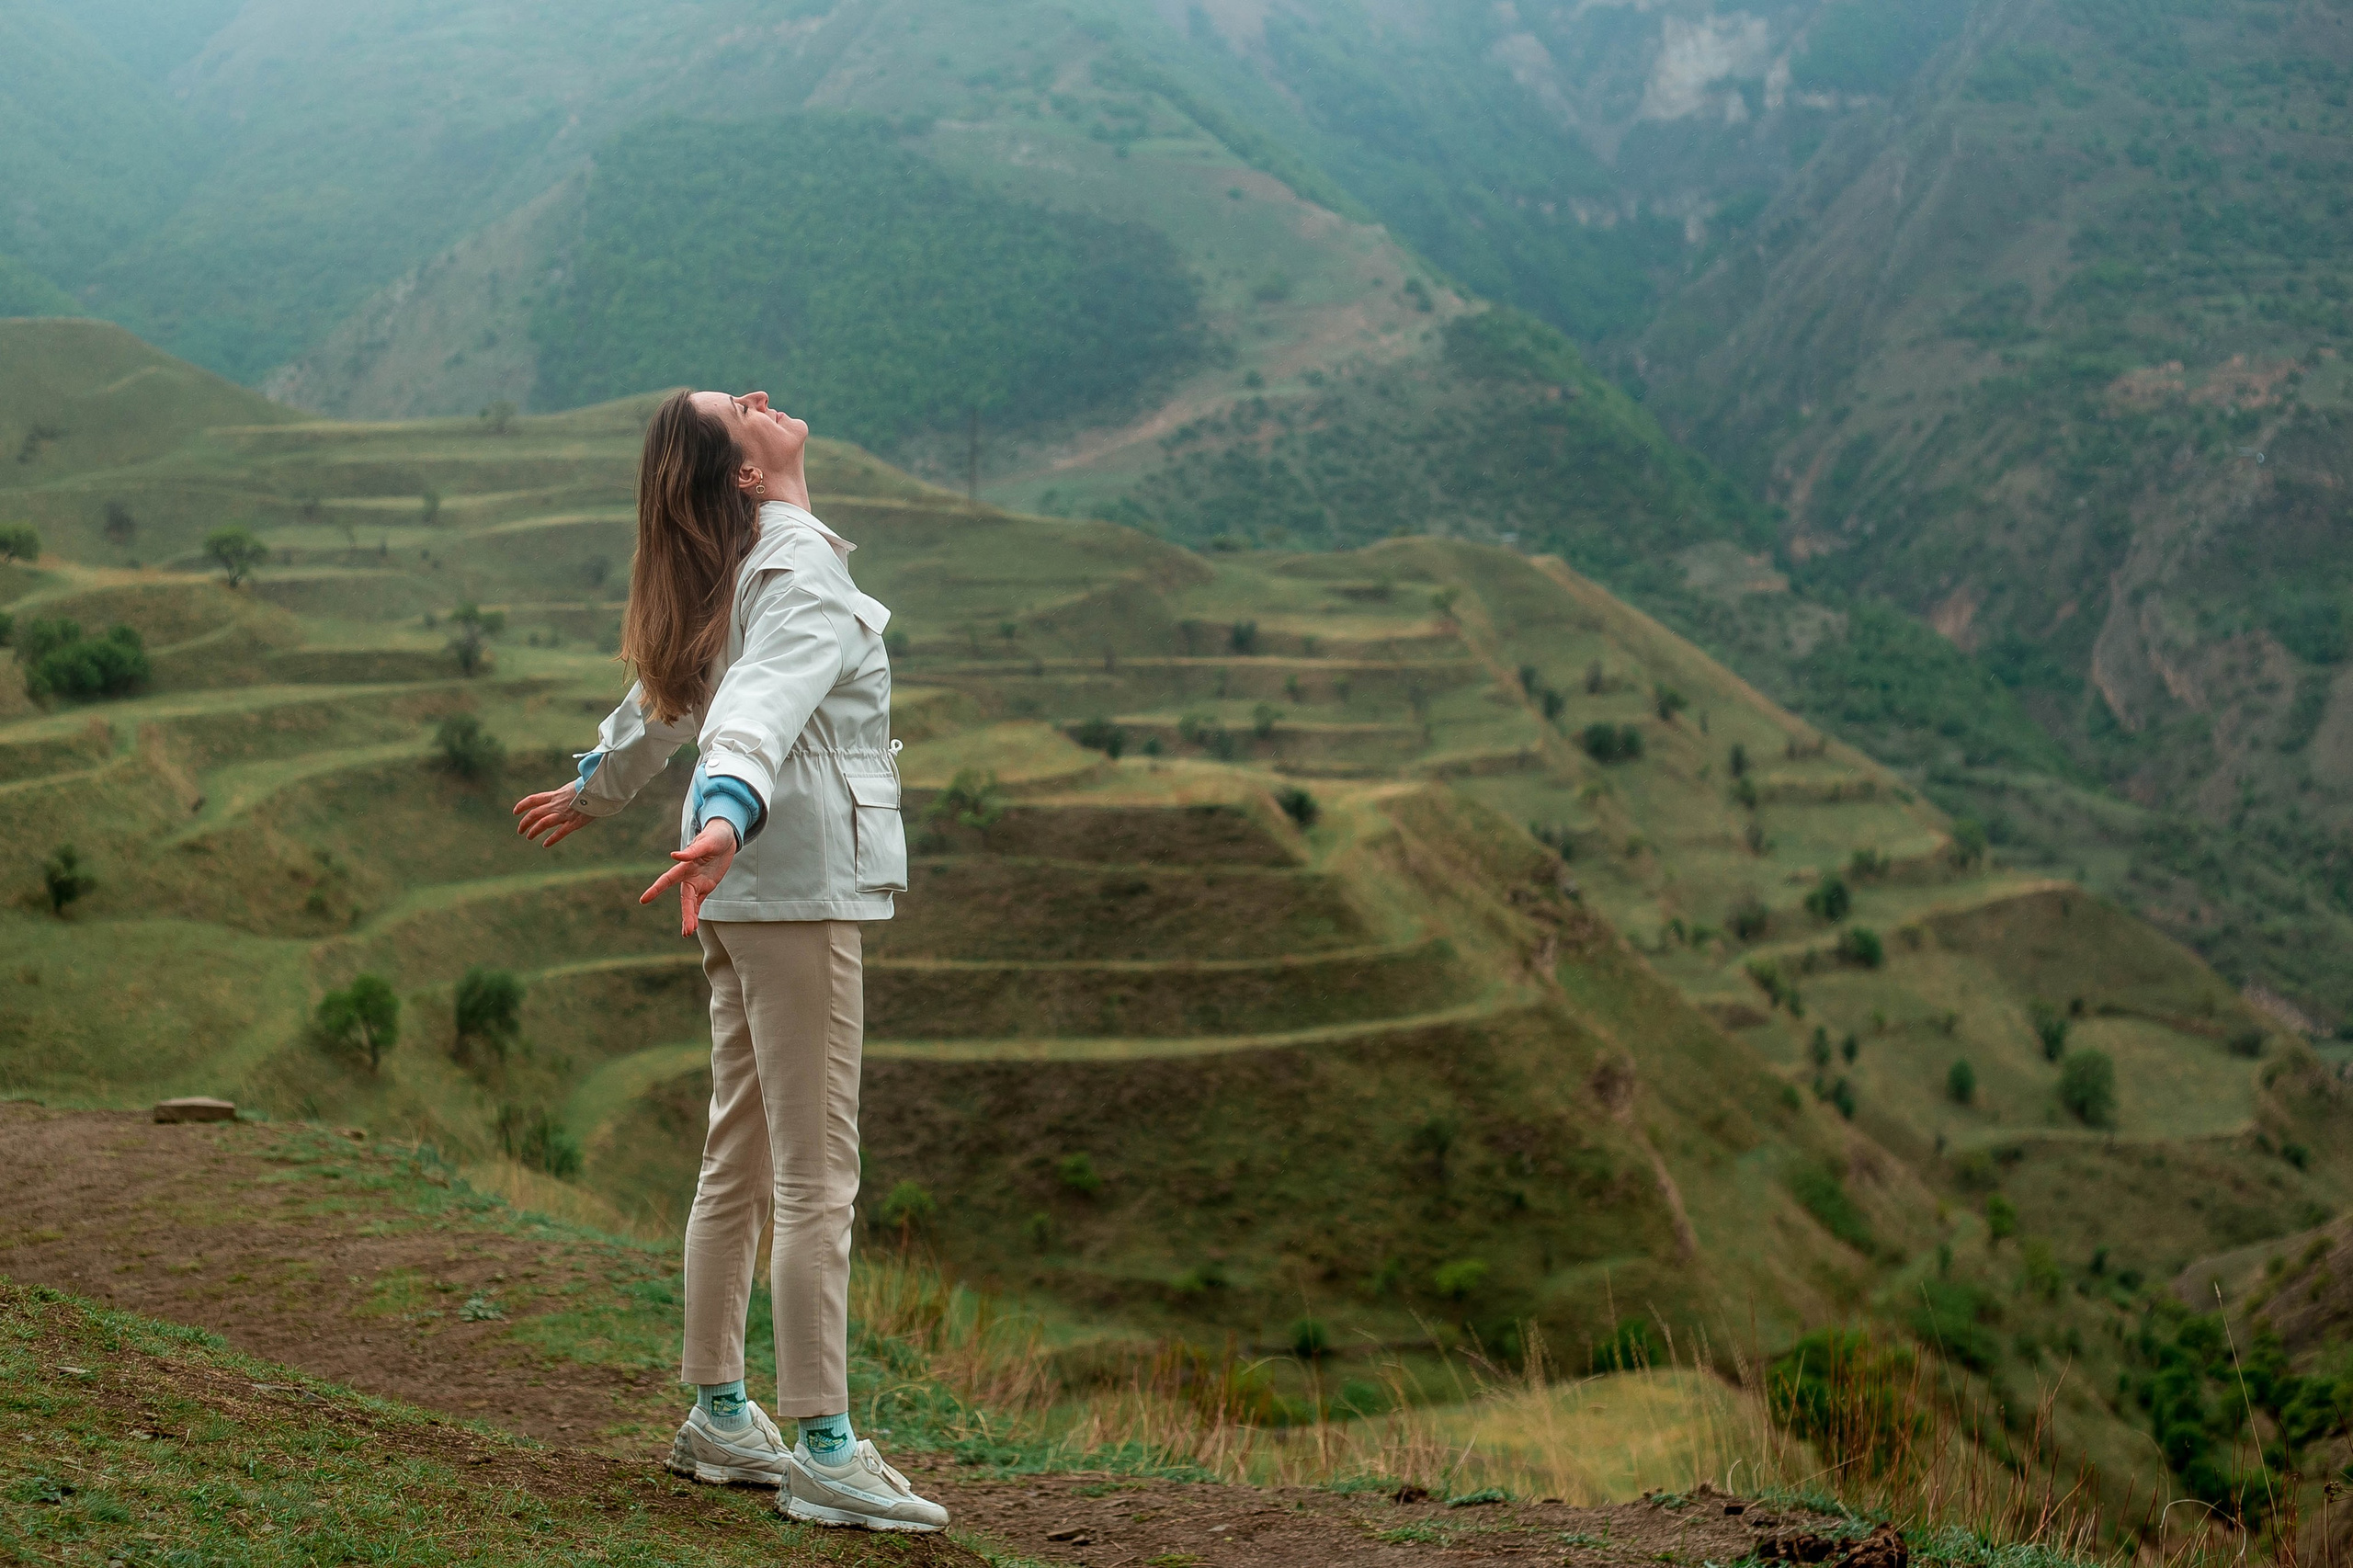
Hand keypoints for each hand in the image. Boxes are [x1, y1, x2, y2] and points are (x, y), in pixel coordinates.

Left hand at [514, 781, 594, 846]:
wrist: (601, 788)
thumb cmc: (590, 786)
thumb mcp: (573, 787)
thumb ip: (565, 794)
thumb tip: (564, 795)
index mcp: (556, 795)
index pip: (533, 799)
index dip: (522, 805)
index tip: (515, 812)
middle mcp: (557, 804)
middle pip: (535, 813)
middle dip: (525, 822)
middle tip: (520, 830)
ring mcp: (565, 814)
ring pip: (543, 823)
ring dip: (534, 831)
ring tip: (529, 837)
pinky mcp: (575, 822)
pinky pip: (560, 832)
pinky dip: (552, 839)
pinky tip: (545, 845)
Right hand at [641, 820, 737, 934]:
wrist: (725, 838)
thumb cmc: (714, 836)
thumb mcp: (707, 842)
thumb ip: (692, 851)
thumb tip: (674, 855)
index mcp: (686, 865)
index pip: (668, 879)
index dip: (656, 889)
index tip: (644, 900)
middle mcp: (689, 876)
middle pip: (684, 898)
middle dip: (686, 914)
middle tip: (686, 932)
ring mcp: (698, 883)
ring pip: (691, 904)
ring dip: (690, 918)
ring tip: (688, 933)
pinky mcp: (706, 886)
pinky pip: (699, 902)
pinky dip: (695, 914)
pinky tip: (692, 927)